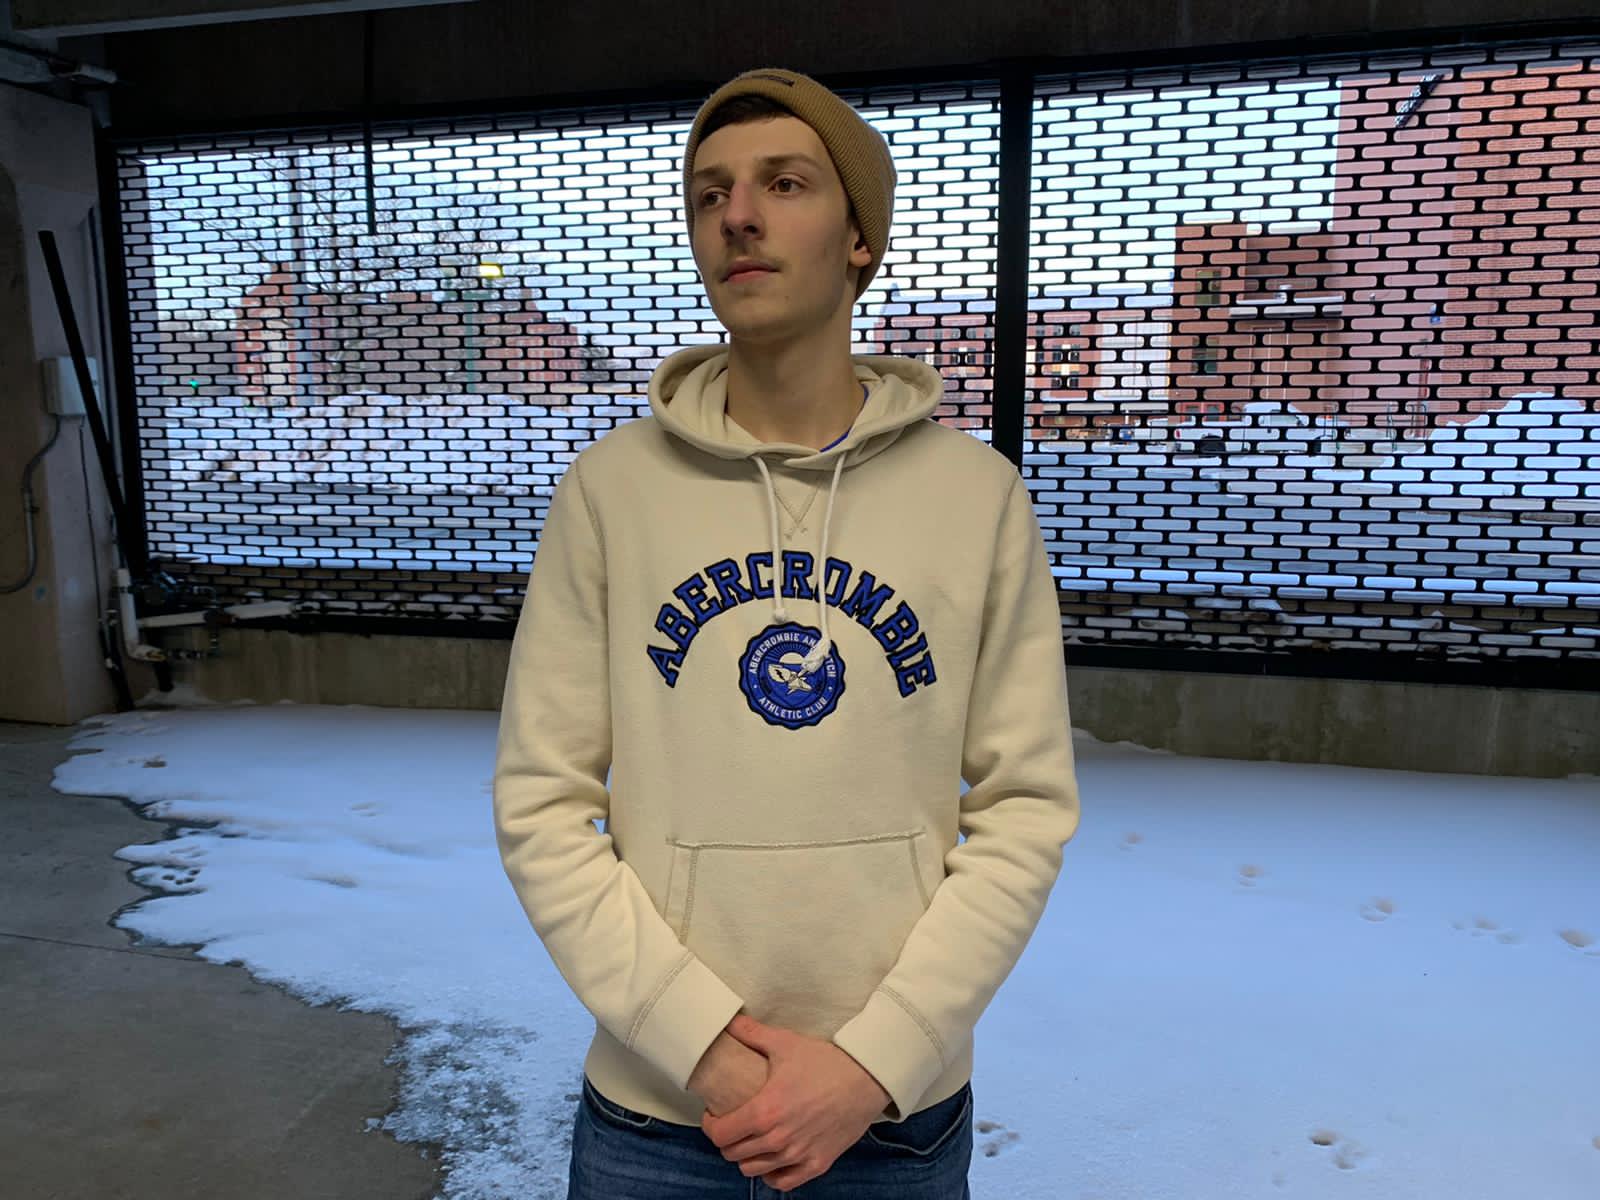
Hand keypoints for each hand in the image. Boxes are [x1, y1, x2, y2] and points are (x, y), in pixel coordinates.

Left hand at [700, 1014, 891, 1192]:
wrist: (867, 1078)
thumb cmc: (825, 1061)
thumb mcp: (785, 1042)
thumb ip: (751, 1033)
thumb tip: (729, 1021)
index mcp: (765, 1110)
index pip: (720, 1134)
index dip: (711, 1125)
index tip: (714, 1115)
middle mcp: (778, 1139)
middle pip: (733, 1154)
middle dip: (726, 1140)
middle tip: (732, 1125)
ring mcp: (798, 1155)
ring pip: (754, 1170)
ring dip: (746, 1157)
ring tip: (750, 1141)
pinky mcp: (817, 1164)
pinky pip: (783, 1182)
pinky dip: (772, 1175)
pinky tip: (772, 1160)